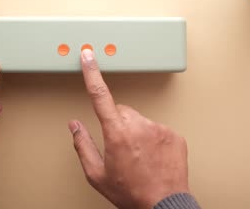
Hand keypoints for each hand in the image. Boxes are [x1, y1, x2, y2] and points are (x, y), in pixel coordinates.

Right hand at [69, 49, 189, 208]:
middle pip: (121, 110)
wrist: (164, 205)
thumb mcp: (97, 174)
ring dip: (135, 131)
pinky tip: (151, 155)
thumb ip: (82, 145)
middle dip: (116, 122)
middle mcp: (139, 126)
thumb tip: (75, 126)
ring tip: (138, 155)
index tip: (89, 56)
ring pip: (139, 119)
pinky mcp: (174, 134)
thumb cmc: (131, 193)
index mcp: (117, 133)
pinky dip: (152, 137)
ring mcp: (159, 128)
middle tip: (120, 146)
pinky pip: (157, 127)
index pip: (100, 95)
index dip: (92, 72)